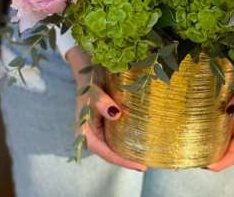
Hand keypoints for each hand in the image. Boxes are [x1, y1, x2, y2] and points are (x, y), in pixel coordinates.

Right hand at [67, 47, 146, 171]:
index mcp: (85, 133)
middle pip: (111, 152)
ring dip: (128, 150)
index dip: (123, 161)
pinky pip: (117, 134)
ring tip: (146, 153)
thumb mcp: (93, 91)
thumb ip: (102, 103)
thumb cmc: (89, 81)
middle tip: (147, 162)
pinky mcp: (105, 120)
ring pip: (114, 144)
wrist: (87, 67)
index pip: (106, 153)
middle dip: (127, 159)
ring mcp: (99, 128)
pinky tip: (139, 137)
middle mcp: (92, 133)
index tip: (141, 166)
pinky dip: (127, 138)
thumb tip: (116, 114)